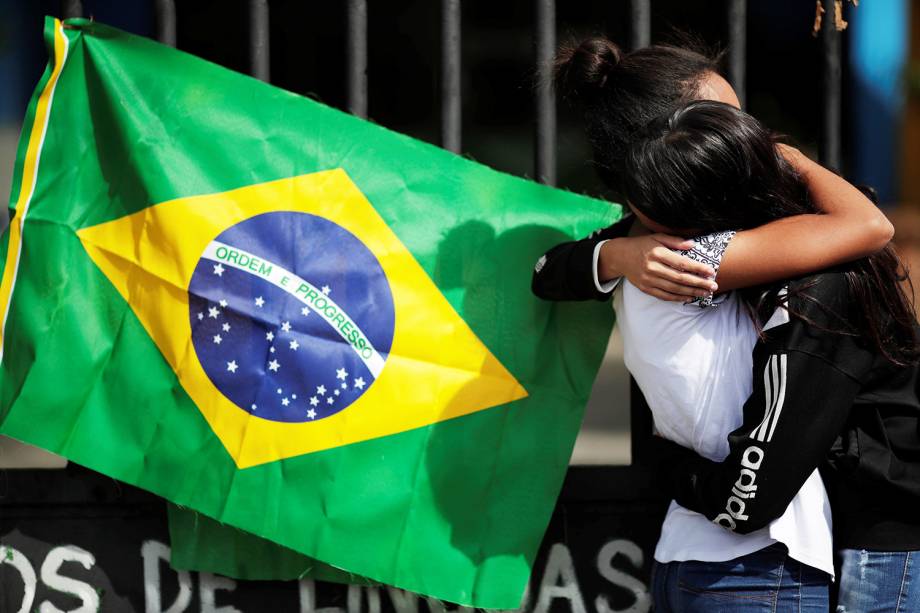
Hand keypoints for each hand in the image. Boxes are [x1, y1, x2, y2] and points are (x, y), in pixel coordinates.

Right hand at [599, 234, 717, 300]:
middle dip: (698, 283)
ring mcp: (648, 279)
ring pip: (674, 289)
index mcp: (657, 253)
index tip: (711, 271)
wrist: (620, 257)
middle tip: (713, 286)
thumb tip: (692, 245)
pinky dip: (677, 298)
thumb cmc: (641, 245)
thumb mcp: (656, 237)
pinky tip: (689, 297)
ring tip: (705, 293)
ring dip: (691, 292)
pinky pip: (664, 295)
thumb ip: (674, 240)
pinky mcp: (645, 288)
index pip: (681, 263)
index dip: (697, 268)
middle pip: (680, 278)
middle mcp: (652, 268)